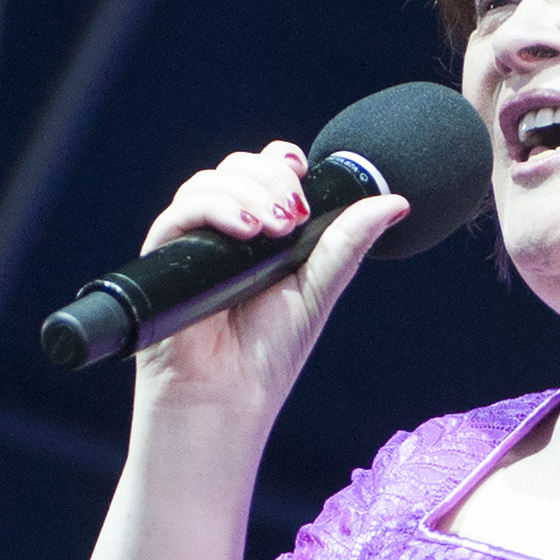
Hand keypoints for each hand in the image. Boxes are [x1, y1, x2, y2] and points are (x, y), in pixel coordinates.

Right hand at [134, 141, 407, 414]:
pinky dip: (213, 209)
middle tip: (294, 213)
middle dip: (268, 176)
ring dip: (245, 191)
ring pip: (206, 183)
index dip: (279, 161)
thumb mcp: (318, 288)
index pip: (262, 172)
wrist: (227, 398)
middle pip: (235, 168)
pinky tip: (245, 230)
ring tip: (275, 227)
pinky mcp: (164, 259)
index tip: (302, 171)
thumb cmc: (269, 354)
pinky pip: (178, 214)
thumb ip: (348, 242)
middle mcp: (224, 231)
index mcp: (260, 233)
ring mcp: (192, 243)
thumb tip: (395, 202)